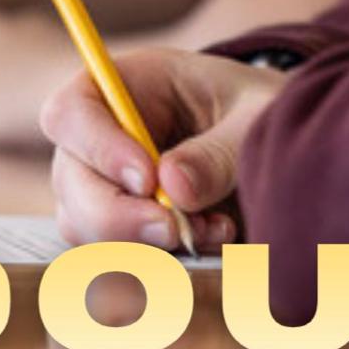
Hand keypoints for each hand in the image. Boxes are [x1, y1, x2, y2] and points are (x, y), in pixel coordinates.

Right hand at [41, 47, 286, 252]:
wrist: (279, 143)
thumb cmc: (260, 111)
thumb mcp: (256, 116)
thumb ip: (220, 150)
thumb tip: (174, 187)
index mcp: (126, 86)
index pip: (71, 113)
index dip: (97, 149)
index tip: (147, 180)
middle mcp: (101, 137)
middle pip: (70, 182)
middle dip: (117, 216)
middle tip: (172, 230)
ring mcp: (104, 186)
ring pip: (83, 227)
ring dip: (142, 244)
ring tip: (214, 229)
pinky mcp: (123, 228)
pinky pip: (115, 258)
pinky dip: (159, 263)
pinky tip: (214, 240)